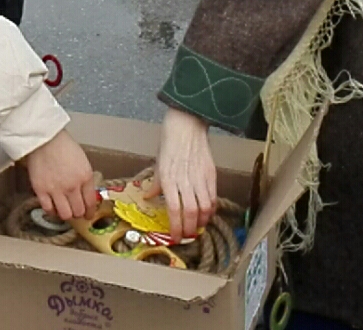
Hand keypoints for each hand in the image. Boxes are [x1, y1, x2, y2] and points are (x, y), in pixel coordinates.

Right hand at [22, 130, 98, 220]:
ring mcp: (56, 189)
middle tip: (76, 212)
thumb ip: (85, 180)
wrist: (45, 139)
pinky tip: (53, 208)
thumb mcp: (83, 162)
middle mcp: (72, 186)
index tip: (88, 215)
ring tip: (65, 211)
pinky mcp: (41, 190)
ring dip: (66, 215)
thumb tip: (86, 195)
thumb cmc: (64, 146)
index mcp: (85, 177)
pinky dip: (52, 212)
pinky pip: (48, 209)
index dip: (90, 212)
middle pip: (78, 211)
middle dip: (79, 214)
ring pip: (65, 215)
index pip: (91, 203)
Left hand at [155, 108, 217, 243]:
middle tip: (187, 237)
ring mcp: (199, 177)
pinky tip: (207, 214)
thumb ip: (156, 183)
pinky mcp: (211, 173)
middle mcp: (184, 180)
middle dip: (189, 229)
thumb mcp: (158, 163)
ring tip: (197, 227)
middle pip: (190, 212)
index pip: (174, 210)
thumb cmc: (169, 142)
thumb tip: (149, 197)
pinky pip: (213, 196)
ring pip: (204, 207)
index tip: (175, 237)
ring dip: (201, 221)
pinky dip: (211, 209)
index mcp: (168, 179)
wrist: (187, 125)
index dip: (175, 227)